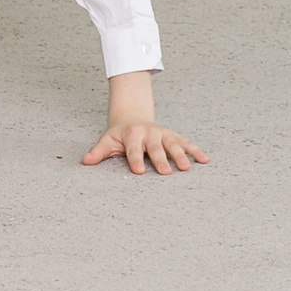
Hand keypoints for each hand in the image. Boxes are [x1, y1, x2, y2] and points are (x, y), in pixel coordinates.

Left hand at [83, 118, 209, 175]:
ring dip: (180, 155)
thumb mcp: (108, 140)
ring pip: (173, 144)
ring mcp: (163, 134)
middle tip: (165, 172)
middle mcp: (149, 133)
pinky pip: (186, 143)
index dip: (135, 159)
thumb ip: (98, 151)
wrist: (133, 117)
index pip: (133, 149)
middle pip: (155, 148)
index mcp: (132, 135)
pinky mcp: (173, 135)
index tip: (139, 171)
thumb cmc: (120, 135)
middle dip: (160, 159)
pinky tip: (205, 160)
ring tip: (186, 168)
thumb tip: (85, 161)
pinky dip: (196, 150)